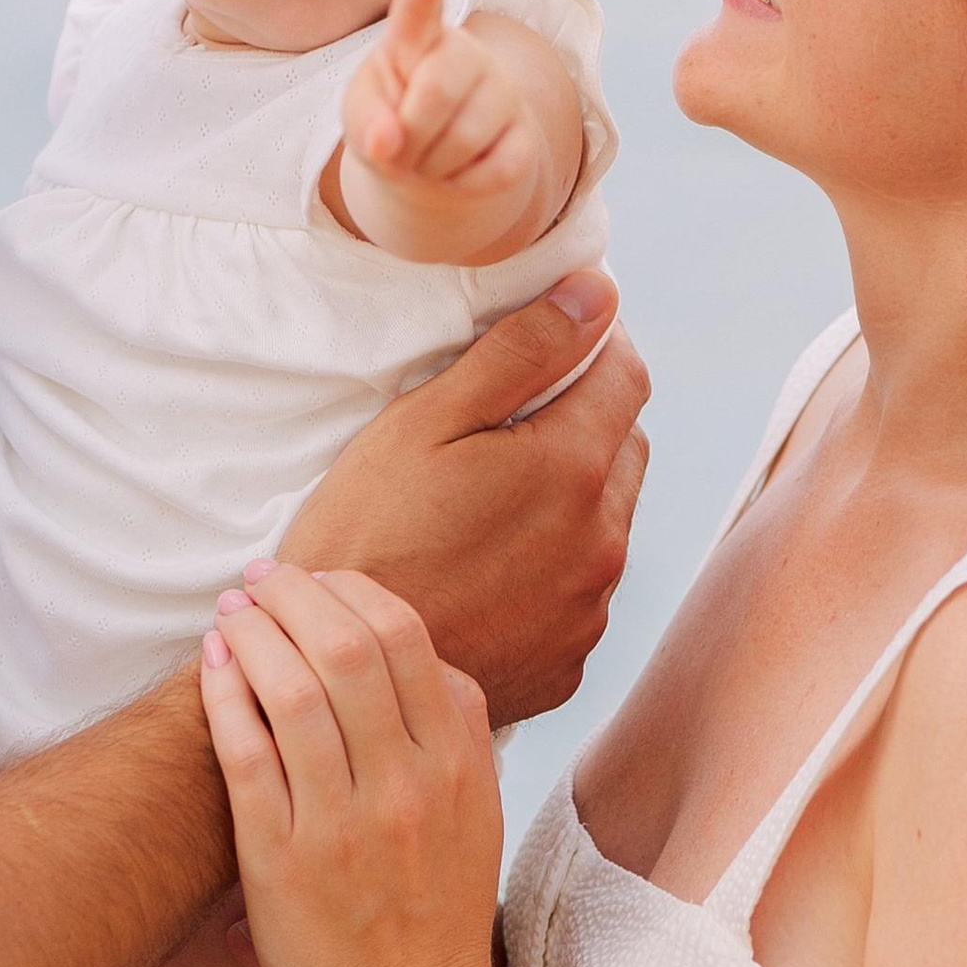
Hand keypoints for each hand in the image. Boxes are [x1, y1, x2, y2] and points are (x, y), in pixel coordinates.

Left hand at [199, 569, 510, 966]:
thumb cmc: (437, 915)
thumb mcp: (474, 812)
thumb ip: (454, 731)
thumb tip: (416, 651)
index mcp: (458, 764)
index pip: (407, 637)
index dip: (351, 590)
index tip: (314, 579)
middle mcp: (408, 786)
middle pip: (350, 646)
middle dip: (296, 594)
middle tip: (260, 576)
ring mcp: (346, 825)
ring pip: (298, 691)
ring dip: (256, 633)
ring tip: (230, 611)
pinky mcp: (285, 865)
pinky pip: (250, 758)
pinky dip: (228, 697)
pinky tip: (213, 666)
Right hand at [286, 272, 648, 725]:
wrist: (339, 672)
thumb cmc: (364, 536)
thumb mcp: (424, 423)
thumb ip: (521, 352)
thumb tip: (597, 294)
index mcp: (572, 469)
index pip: (626, 375)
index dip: (590, 348)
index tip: (546, 349)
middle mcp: (602, 542)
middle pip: (624, 447)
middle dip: (581, 422)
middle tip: (502, 429)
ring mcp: (589, 608)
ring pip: (606, 520)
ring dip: (570, 498)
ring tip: (487, 507)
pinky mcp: (570, 658)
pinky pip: (582, 590)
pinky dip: (552, 568)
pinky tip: (487, 570)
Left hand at [343, 0, 544, 206]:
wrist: (431, 162)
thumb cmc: (390, 122)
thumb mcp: (362, 116)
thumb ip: (365, 121)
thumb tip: (385, 143)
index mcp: (416, 39)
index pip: (418, 15)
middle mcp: (466, 54)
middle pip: (435, 93)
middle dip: (407, 136)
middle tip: (397, 150)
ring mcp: (502, 93)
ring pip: (464, 139)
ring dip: (430, 168)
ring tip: (424, 162)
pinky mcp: (525, 136)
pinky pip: (494, 172)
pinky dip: (461, 187)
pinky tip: (455, 174)